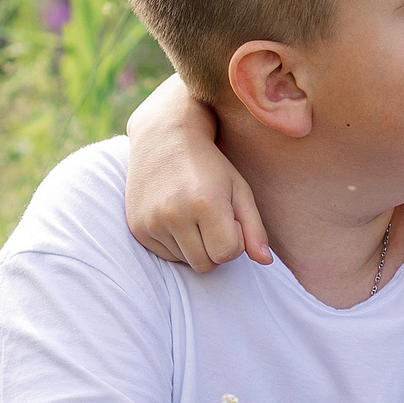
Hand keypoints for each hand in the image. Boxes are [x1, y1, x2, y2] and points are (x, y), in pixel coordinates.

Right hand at [125, 73, 269, 269]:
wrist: (163, 138)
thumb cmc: (209, 165)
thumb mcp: (239, 189)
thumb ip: (254, 228)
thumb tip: (265, 261)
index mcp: (206, 203)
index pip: (227, 254)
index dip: (234, 242)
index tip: (230, 220)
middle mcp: (174, 214)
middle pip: (205, 264)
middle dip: (215, 248)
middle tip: (212, 220)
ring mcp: (152, 222)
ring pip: (186, 262)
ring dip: (195, 246)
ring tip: (193, 215)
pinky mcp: (137, 227)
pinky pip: (166, 256)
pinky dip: (176, 244)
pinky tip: (176, 217)